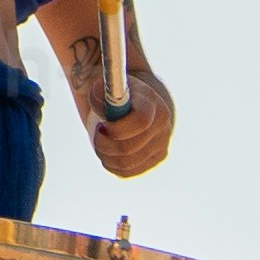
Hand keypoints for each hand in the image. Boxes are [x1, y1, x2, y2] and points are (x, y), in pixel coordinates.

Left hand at [89, 65, 175, 180]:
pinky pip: (127, 172)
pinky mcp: (155, 160)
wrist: (140, 105)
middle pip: (129, 147)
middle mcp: (163, 127)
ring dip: (105, 154)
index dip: (116, 129)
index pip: (140, 122)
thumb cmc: (120, 95)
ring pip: (126, 163)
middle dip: (104, 144)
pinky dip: (111, 164)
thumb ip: (100, 91)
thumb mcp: (110, 87)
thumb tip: (97, 95)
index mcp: (154, 105)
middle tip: (96, 134)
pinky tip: (108, 151)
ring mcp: (161, 146)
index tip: (101, 126)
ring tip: (99, 141)